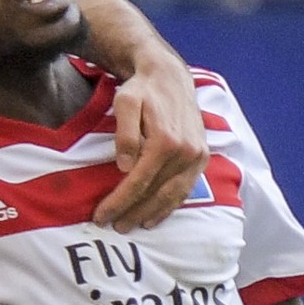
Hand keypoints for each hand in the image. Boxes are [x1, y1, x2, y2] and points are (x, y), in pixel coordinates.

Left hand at [93, 59, 207, 231]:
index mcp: (165, 141)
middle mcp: (186, 152)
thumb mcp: (125, 102)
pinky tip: (155, 216)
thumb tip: (124, 167)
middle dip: (132, 212)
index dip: (119, 202)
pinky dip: (170, 206)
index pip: (138, 182)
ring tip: (132, 225)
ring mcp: (197, 156)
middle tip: (113, 226)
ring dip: (151, 214)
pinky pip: (186, 189)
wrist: (170, 77)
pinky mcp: (202, 158)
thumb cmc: (142, 90)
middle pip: (155, 193)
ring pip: (172, 195)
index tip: (101, 216)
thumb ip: (124, 133)